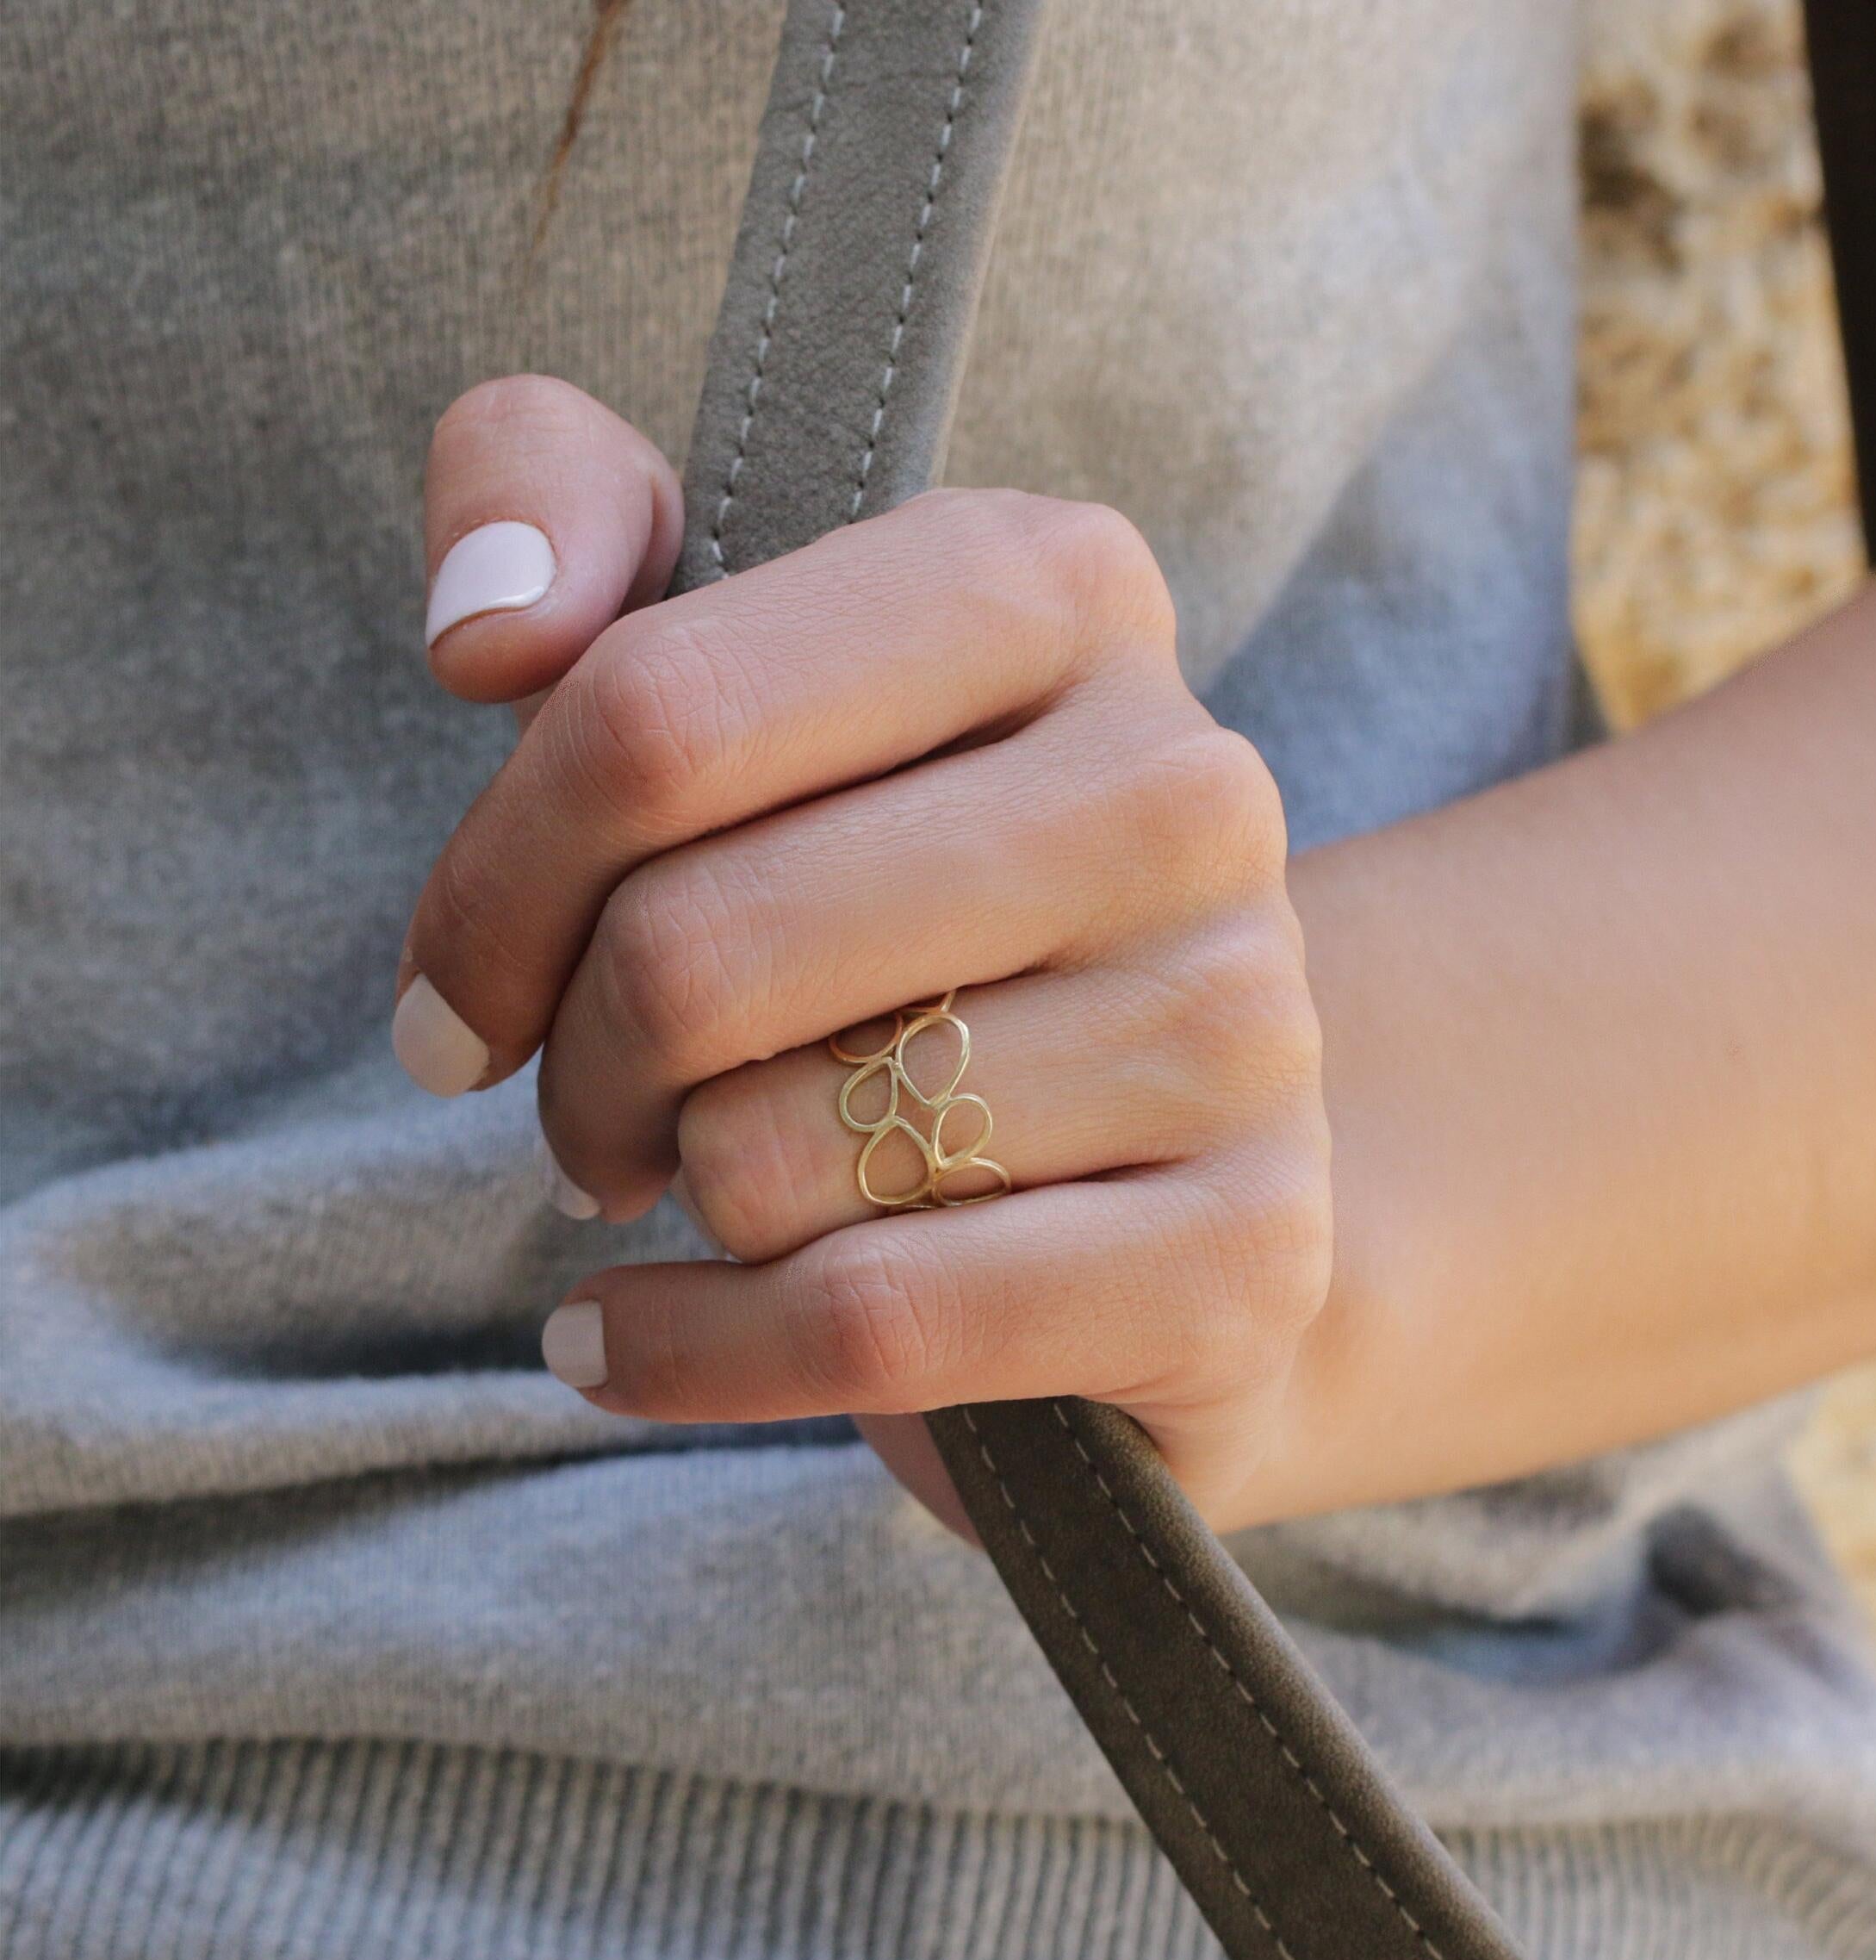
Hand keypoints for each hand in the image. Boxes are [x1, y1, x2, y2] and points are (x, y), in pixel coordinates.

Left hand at [401, 376, 1331, 1530]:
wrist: (1179, 1164)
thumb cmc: (915, 921)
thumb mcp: (753, 681)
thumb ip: (580, 518)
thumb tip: (482, 621)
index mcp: (1059, 592)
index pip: (654, 716)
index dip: (494, 881)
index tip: (465, 985)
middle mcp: (1184, 791)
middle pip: (691, 951)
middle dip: (574, 1066)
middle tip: (592, 1106)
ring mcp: (1238, 1030)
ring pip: (769, 1157)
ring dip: (676, 1201)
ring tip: (715, 1184)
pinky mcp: (1241, 1256)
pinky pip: (868, 1325)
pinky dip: (694, 1354)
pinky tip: (640, 1337)